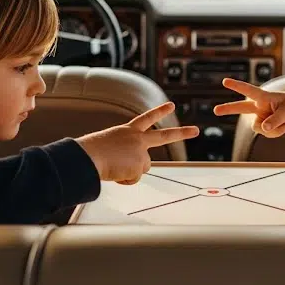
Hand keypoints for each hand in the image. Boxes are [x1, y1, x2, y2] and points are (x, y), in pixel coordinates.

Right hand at [76, 102, 198, 182]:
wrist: (89, 156)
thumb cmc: (91, 151)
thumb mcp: (107, 146)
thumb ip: (121, 152)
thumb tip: (124, 167)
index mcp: (127, 130)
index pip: (146, 118)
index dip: (159, 111)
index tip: (171, 105)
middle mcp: (137, 139)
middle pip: (165, 136)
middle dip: (182, 133)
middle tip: (196, 130)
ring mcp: (141, 152)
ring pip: (142, 168)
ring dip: (128, 171)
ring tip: (113, 166)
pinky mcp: (141, 165)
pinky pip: (133, 178)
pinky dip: (124, 179)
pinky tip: (115, 172)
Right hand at [213, 78, 284, 143]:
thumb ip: (275, 120)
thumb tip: (263, 129)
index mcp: (265, 97)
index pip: (249, 90)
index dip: (237, 86)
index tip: (225, 81)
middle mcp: (260, 106)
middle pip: (241, 107)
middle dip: (228, 108)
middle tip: (215, 110)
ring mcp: (261, 116)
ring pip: (259, 127)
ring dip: (273, 128)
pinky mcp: (263, 126)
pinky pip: (266, 134)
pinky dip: (276, 132)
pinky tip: (283, 126)